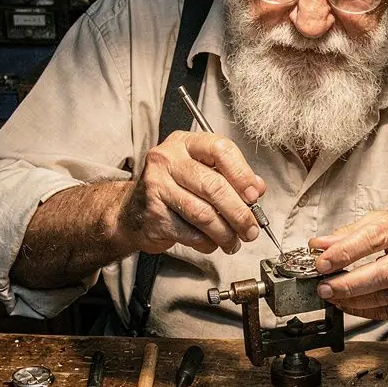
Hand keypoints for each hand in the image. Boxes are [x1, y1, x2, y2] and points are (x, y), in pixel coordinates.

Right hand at [117, 131, 265, 256]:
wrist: (131, 212)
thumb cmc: (172, 189)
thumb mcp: (201, 173)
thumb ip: (229, 177)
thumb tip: (257, 188)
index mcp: (184, 143)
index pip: (220, 149)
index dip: (242, 174)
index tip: (254, 195)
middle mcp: (167, 160)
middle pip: (213, 186)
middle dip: (239, 212)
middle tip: (251, 228)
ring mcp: (157, 186)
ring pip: (203, 214)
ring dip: (225, 233)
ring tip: (234, 241)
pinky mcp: (153, 214)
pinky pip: (190, 233)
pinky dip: (207, 242)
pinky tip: (211, 242)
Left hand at [309, 210, 387, 321]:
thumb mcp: (386, 220)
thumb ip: (351, 233)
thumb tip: (320, 245)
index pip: (376, 237)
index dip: (346, 251)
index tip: (323, 261)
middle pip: (386, 273)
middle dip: (350, 283)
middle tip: (325, 287)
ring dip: (355, 300)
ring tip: (333, 296)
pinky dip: (368, 310)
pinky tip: (352, 304)